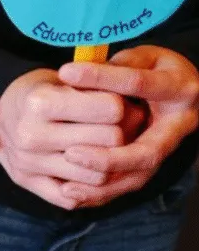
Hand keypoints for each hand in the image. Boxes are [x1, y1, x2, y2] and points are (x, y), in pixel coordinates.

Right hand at [0, 69, 126, 209]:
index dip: (124, 105)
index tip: (119, 103)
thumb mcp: (69, 79)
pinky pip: (72, 200)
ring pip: (98, 175)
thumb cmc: (44, 91)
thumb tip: (140, 114)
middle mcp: (31, 135)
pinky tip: (89, 170)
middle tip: (122, 126)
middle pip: (110, 141)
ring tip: (106, 148)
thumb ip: (102, 93)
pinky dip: (88, 189)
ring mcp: (27, 162)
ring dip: (110, 164)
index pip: (112, 110)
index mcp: (40, 102)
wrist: (0, 109)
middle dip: (124, 132)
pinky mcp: (26, 181)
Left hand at [57, 46, 198, 206]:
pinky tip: (71, 193)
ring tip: (67, 186)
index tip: (66, 73)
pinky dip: (100, 193)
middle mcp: (179, 124)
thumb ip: (116, 64)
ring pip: (138, 177)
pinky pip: (127, 185)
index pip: (138, 83)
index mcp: (178, 88)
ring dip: (101, 184)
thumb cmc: (157, 70)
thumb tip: (76, 72)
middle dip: (108, 158)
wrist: (185, 93)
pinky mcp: (153, 165)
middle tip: (70, 153)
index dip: (102, 77)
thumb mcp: (145, 57)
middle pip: (146, 152)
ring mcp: (168, 149)